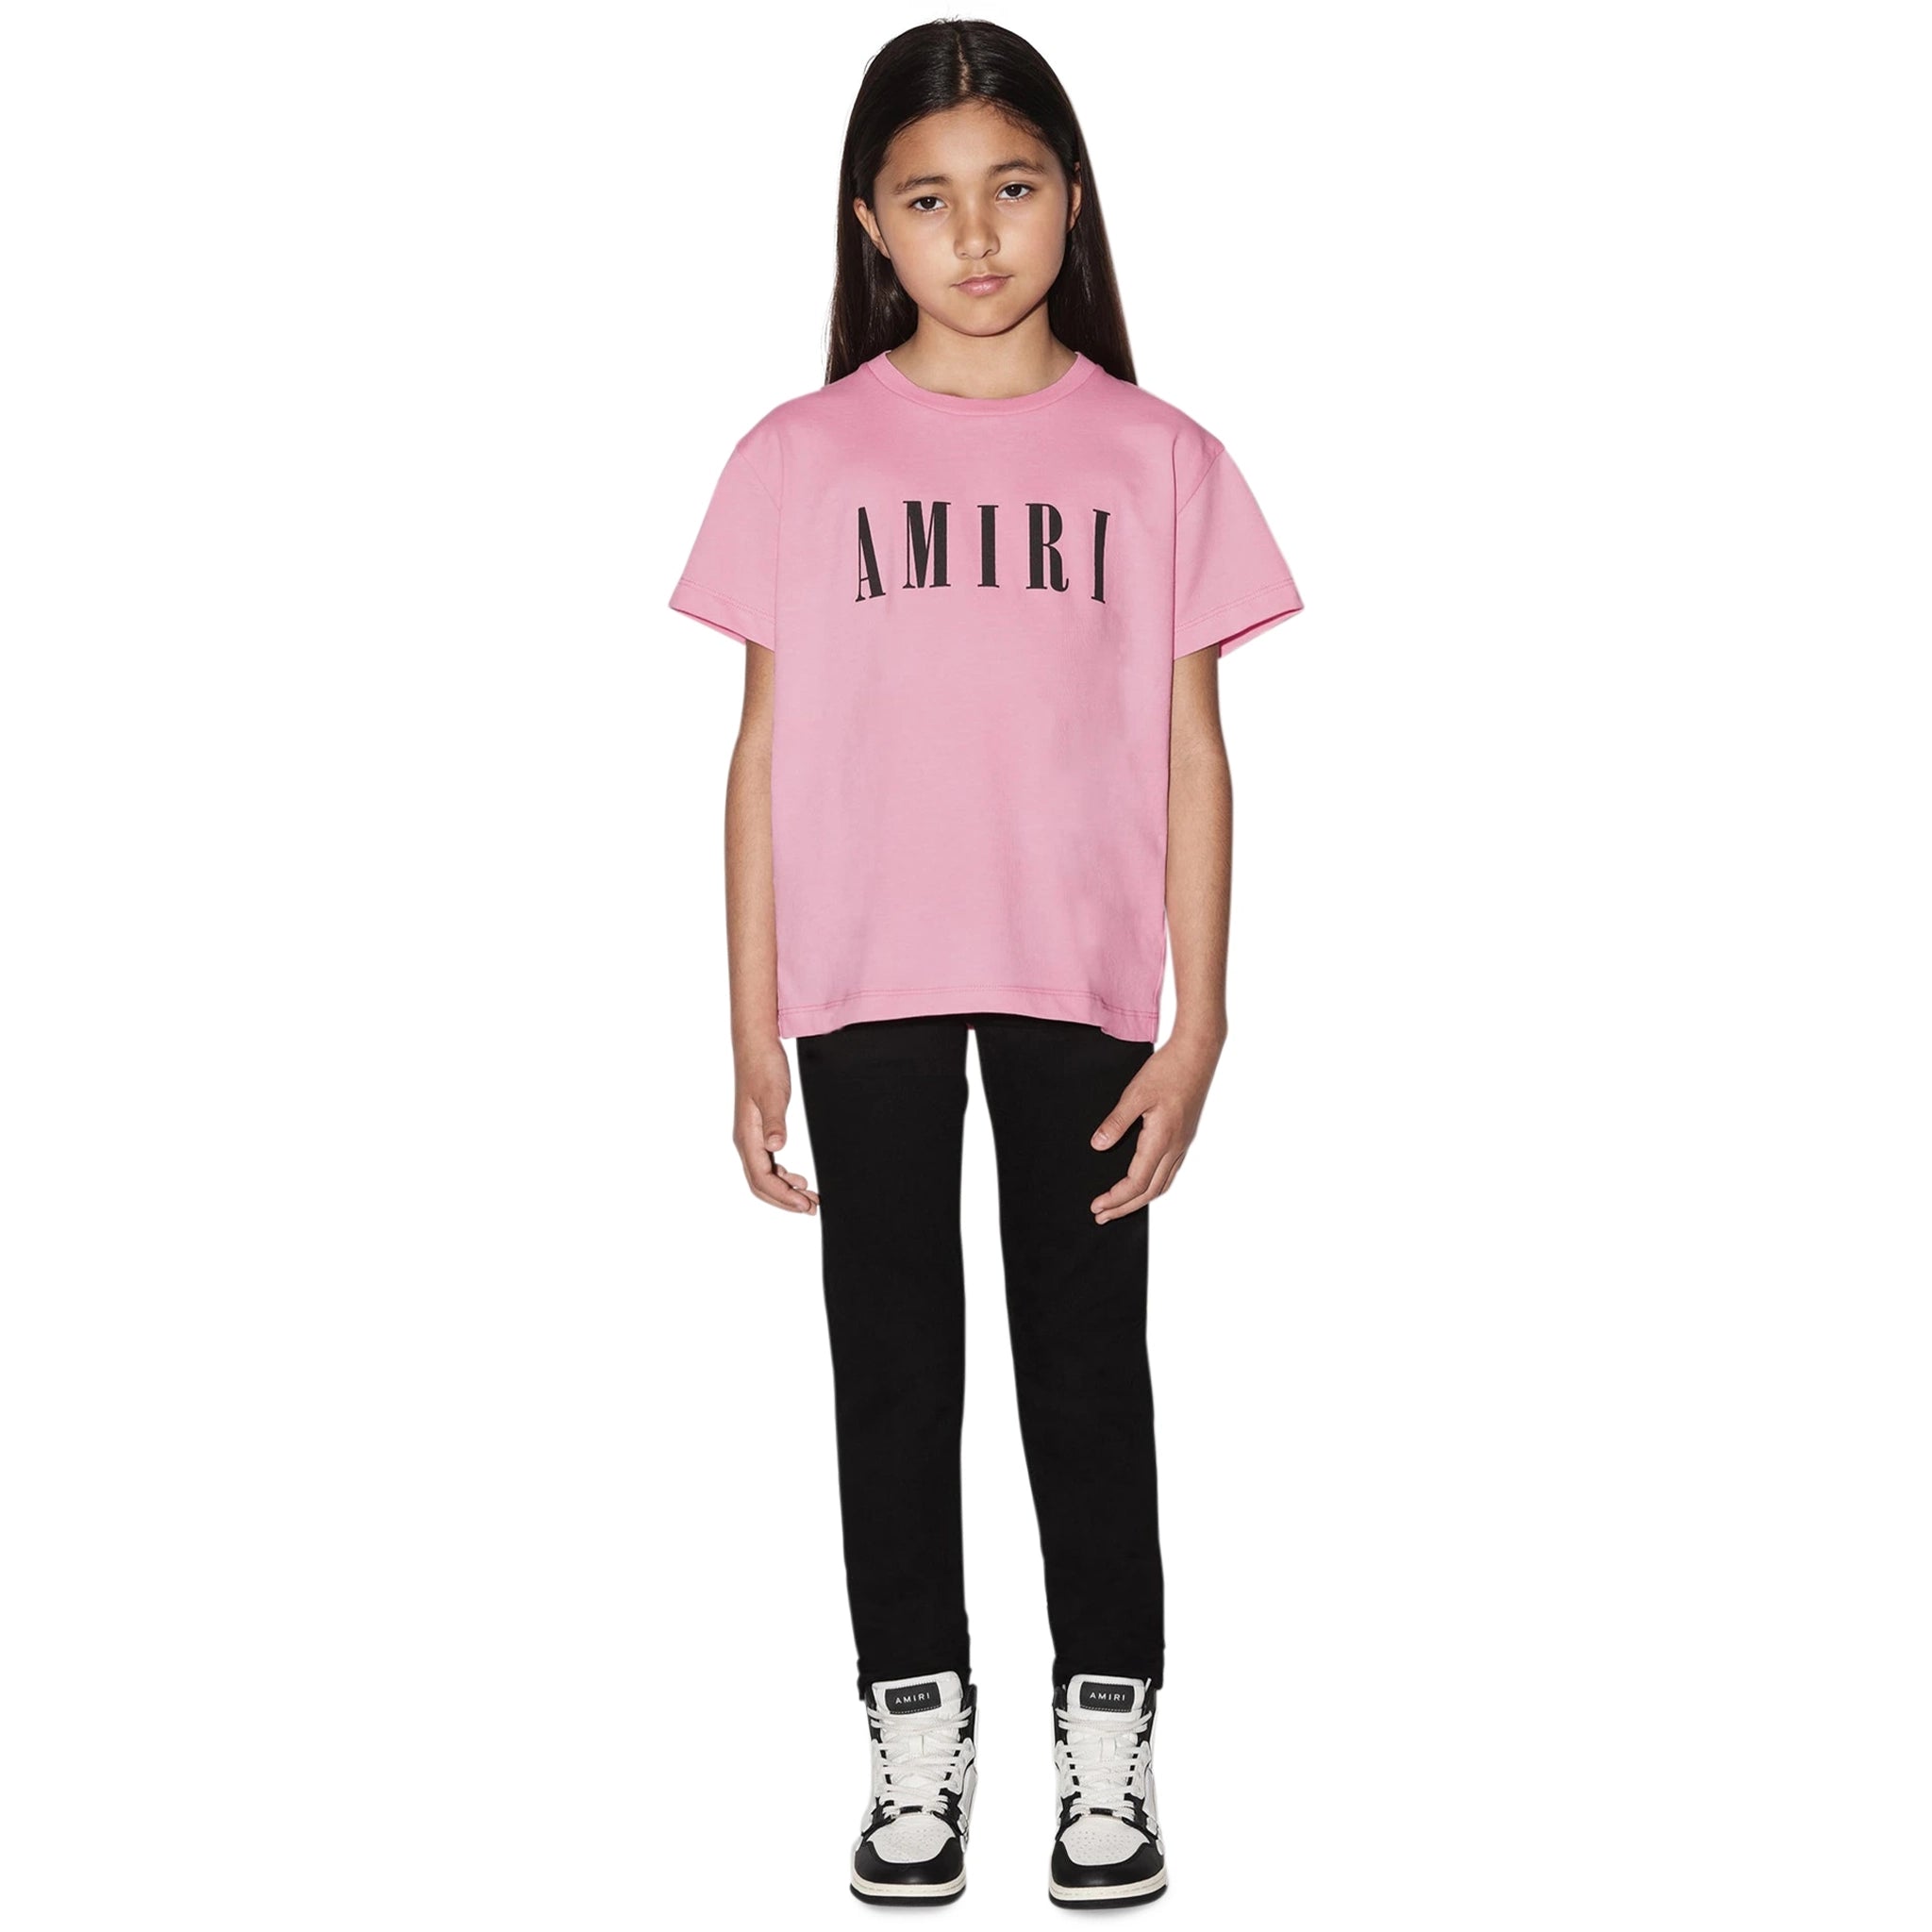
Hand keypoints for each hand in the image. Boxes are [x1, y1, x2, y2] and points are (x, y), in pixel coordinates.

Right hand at [733, 1038, 818, 1214]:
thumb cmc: (764, 1067)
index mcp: (747, 1137)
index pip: (762, 1179)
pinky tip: (797, 1178)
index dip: (783, 1196)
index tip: (805, 1204)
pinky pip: (767, 1163)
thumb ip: (774, 1122)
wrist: (756, 1046)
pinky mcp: (759, 1131)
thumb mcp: (773, 1094)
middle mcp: (746, 1141)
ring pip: (764, 1175)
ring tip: (809, 1198)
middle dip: (785, 1200)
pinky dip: (783, 1176)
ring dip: (785, 1190)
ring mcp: (751, 1137)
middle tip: (812, 1208)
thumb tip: (775, 1148)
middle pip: (761, 1184)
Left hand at [1086, 1030, 1222, 1222]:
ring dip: (1139, 1200)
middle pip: (1150, 1191)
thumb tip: (1098, 1146)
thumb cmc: (1168, 1070)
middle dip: (1124, 1207)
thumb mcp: (1135, 1094)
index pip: (1136, 1182)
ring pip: (1162, 1184)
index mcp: (1161, 1139)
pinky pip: (1169, 1172)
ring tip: (1119, 1206)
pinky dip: (1153, 1186)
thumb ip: (1116, 1122)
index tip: (1097, 1205)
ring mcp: (1182, 1143)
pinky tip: (1143, 1183)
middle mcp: (1175, 1147)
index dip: (1116, 1198)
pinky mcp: (1184, 1136)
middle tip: (1102, 1215)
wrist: (1197, 1054)